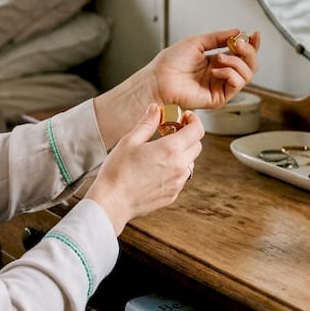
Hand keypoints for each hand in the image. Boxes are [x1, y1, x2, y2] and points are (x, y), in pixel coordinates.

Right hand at [83, 104, 203, 233]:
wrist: (112, 201)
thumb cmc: (118, 171)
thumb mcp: (130, 141)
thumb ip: (147, 123)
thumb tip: (155, 109)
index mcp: (170, 149)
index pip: (197, 130)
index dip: (193, 120)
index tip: (185, 117)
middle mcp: (179, 167)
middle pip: (197, 146)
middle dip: (188, 136)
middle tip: (172, 132)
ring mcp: (177, 183)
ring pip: (190, 163)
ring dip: (182, 154)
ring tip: (162, 151)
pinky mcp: (172, 195)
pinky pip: (181, 178)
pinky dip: (175, 170)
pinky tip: (156, 168)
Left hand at [145, 29, 260, 109]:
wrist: (158, 79)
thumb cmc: (170, 63)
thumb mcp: (196, 42)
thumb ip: (218, 38)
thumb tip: (237, 32)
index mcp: (216, 61)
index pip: (242, 54)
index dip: (252, 44)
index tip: (255, 34)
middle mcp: (221, 74)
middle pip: (250, 65)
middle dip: (248, 51)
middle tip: (238, 44)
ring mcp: (221, 86)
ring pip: (247, 75)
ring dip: (236, 62)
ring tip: (219, 58)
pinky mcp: (219, 98)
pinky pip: (237, 84)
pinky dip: (230, 73)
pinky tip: (216, 70)